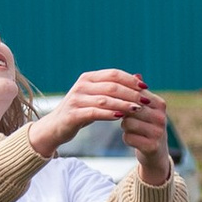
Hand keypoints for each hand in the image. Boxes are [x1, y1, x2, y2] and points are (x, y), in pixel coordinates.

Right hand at [28, 67, 151, 160]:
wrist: (56, 127)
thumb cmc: (81, 110)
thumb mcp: (98, 97)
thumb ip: (116, 88)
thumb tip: (140, 77)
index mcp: (88, 78)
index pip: (114, 74)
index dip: (131, 80)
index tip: (145, 88)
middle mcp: (81, 85)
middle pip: (112, 86)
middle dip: (131, 93)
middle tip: (145, 101)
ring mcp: (76, 99)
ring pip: (105, 99)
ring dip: (123, 104)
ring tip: (137, 109)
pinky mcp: (72, 114)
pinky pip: (94, 113)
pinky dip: (109, 114)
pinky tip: (121, 117)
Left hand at [118, 84, 172, 182]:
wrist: (156, 153)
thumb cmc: (147, 125)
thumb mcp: (146, 108)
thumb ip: (139, 93)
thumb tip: (136, 74)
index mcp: (160, 104)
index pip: (136, 94)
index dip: (122, 98)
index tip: (116, 101)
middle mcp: (162, 117)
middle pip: (130, 108)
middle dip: (123, 113)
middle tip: (123, 116)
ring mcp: (158, 133)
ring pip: (127, 123)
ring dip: (124, 126)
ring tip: (129, 128)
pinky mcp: (151, 146)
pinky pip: (128, 138)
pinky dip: (127, 138)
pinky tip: (132, 139)